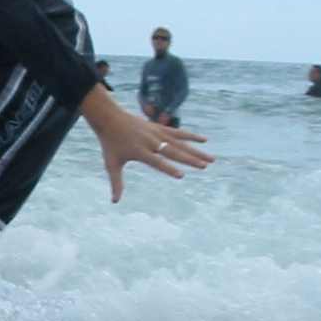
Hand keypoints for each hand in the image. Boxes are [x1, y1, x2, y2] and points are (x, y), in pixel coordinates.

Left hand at [79, 83, 213, 201]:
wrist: (110, 118)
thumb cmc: (110, 144)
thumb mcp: (111, 164)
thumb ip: (116, 183)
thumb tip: (114, 202)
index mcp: (140, 151)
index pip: (157, 162)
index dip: (168, 168)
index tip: (181, 176)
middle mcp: (151, 141)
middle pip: (174, 152)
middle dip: (190, 160)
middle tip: (204, 166)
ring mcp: (157, 133)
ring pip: (180, 143)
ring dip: (196, 151)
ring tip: (210, 159)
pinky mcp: (159, 127)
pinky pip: (178, 132)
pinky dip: (191, 136)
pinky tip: (205, 140)